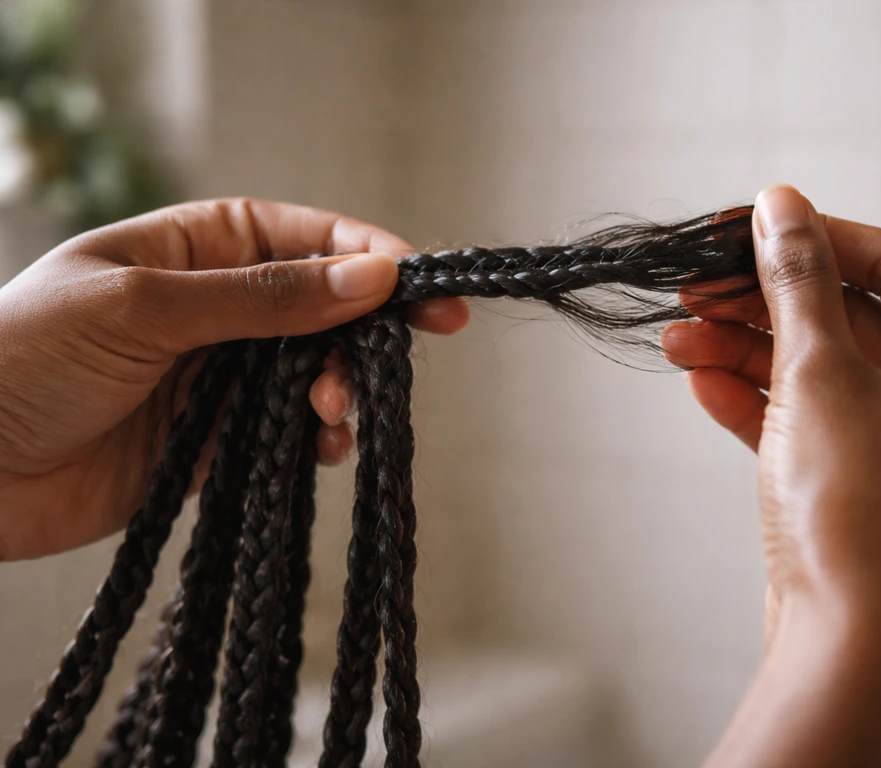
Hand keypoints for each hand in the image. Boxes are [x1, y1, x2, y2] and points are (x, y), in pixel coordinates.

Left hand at [0, 198, 468, 560]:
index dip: (372, 258)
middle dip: (364, 333)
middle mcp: (221, 305)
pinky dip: (315, 439)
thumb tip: (372, 277)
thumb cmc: (27, 359)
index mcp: (200, 246)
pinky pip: (290, 432)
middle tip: (392, 362)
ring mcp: (223, 372)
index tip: (423, 286)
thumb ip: (264, 297)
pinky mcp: (219, 437)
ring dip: (340, 390)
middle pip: (328, 308)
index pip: (310, 238)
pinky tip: (318, 446)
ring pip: (317, 371)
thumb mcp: (147, 308)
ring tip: (328, 413)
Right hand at [662, 185, 880, 766]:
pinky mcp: (865, 479)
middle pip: (848, 316)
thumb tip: (780, 204)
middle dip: (763, 302)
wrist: (850, 647)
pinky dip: (756, 398)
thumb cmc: (859, 514)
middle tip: (696, 286)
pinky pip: (811, 417)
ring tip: (676, 338)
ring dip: (745, 350)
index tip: (747, 223)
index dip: (816, 235)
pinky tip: (700, 381)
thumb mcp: (819, 374)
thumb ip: (797, 281)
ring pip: (820, 368)